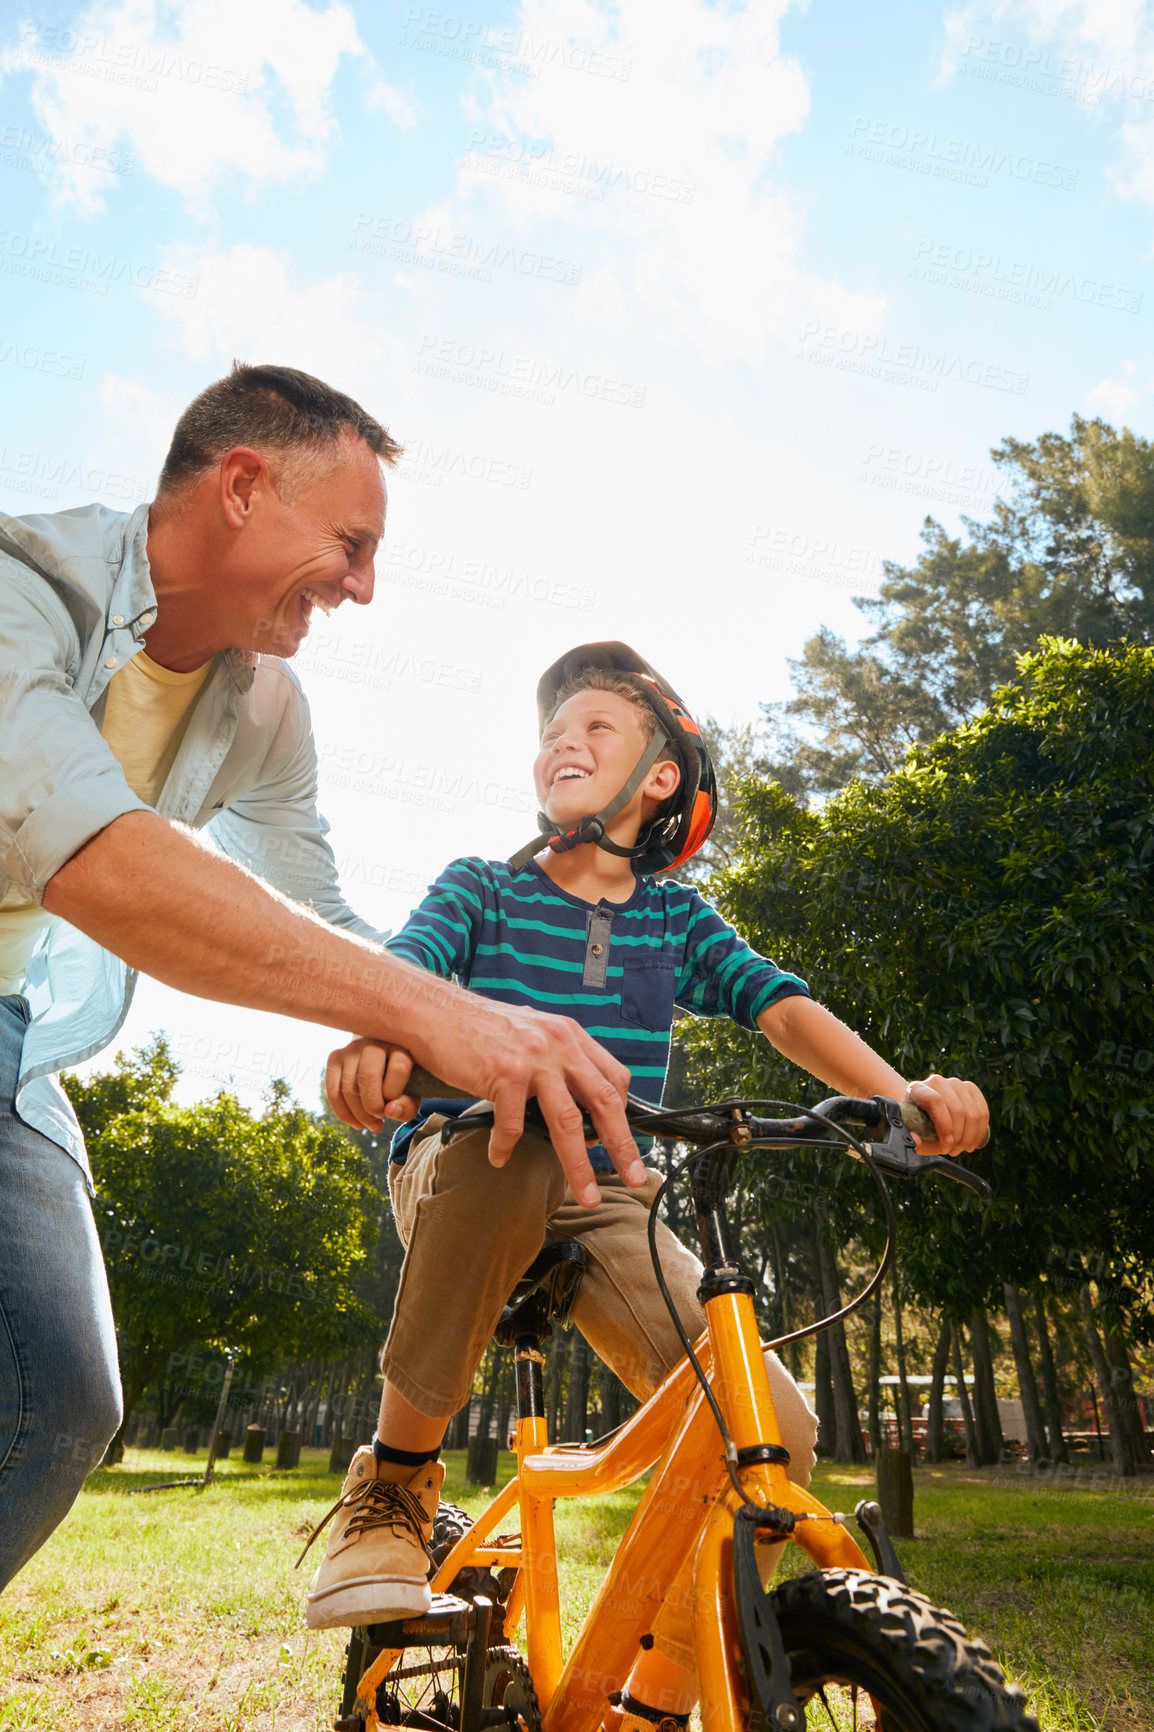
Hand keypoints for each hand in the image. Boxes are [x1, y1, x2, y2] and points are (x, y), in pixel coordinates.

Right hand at [326, 1038, 418, 1132]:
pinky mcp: (335, 1057)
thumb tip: (388, 1111)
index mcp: (400, 1044)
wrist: (383, 1058)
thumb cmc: (402, 1080)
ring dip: (359, 1114)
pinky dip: (344, 1114)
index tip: (394, 1105)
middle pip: (368, 1074)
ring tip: (372, 1125)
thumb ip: (407, 1106)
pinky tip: (357, 1124)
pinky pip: (333, 1091)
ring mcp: (352, 1048)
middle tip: (380, 1120)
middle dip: (373, 1105)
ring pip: (348, 1087)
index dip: (395, 1093)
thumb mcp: (413, 1092)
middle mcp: (374, 1041)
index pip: (399, 1067)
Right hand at [409, 996, 643, 1207]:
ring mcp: (532, 1058)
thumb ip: (557, 1058)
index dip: (622, 1114)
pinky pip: (512, 1124)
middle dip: (622, 1145)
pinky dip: (506, 1147)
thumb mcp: (531, 1032)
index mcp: (569, 1035)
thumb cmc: (479, 1027)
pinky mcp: (504, 1073)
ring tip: (586, 1194)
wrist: (435, 1011)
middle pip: (603, 1102)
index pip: (613, 1078)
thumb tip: (575, 1098)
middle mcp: (558, 1044)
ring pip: (568, 1122)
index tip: (624, 1143)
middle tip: (633, 1176)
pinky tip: (499, 1156)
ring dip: (579, 1165)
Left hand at [903, 1075, 988, 1155]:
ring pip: (972, 1113)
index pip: (936, 1101)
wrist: (925, 1116)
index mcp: (917, 1089)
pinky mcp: (971, 1089)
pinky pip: (983, 1112)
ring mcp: (955, 1083)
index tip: (946, 1144)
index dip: (945, 1124)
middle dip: (958, 1137)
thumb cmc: (917, 1126)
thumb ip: (911, 1139)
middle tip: (951, 1151)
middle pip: (957, 1109)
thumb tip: (916, 1140)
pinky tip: (972, 1144)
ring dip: (969, 1137)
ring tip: (960, 1149)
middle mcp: (937, 1082)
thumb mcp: (911, 1134)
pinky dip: (980, 1132)